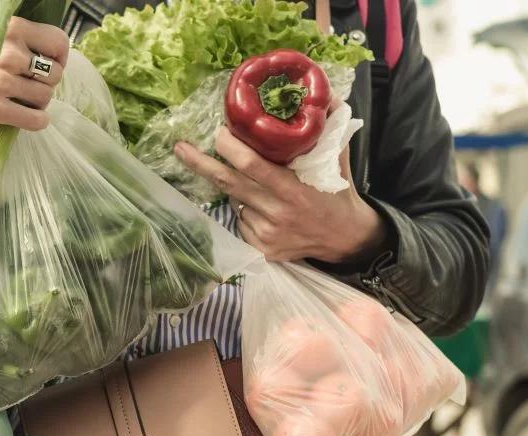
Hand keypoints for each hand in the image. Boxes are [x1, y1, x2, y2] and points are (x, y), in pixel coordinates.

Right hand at [0, 18, 69, 132]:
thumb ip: (13, 34)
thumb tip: (47, 46)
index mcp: (10, 28)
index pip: (58, 42)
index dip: (58, 56)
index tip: (49, 63)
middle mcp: (9, 53)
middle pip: (54, 74)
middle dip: (45, 82)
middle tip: (28, 84)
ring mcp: (2, 82)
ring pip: (46, 98)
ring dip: (38, 102)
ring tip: (20, 99)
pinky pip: (36, 120)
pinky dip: (36, 121)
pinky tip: (23, 116)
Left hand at [175, 128, 383, 262]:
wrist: (346, 238)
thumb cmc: (338, 190)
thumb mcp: (337, 157)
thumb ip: (330, 126)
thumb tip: (325, 93)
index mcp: (294, 188)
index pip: (251, 165)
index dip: (229, 147)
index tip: (218, 131)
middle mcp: (277, 213)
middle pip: (228, 183)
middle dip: (200, 163)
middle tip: (180, 147)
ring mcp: (267, 234)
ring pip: (234, 201)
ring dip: (235, 187)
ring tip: (257, 184)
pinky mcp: (262, 249)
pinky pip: (240, 221)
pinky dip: (244, 209)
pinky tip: (263, 208)